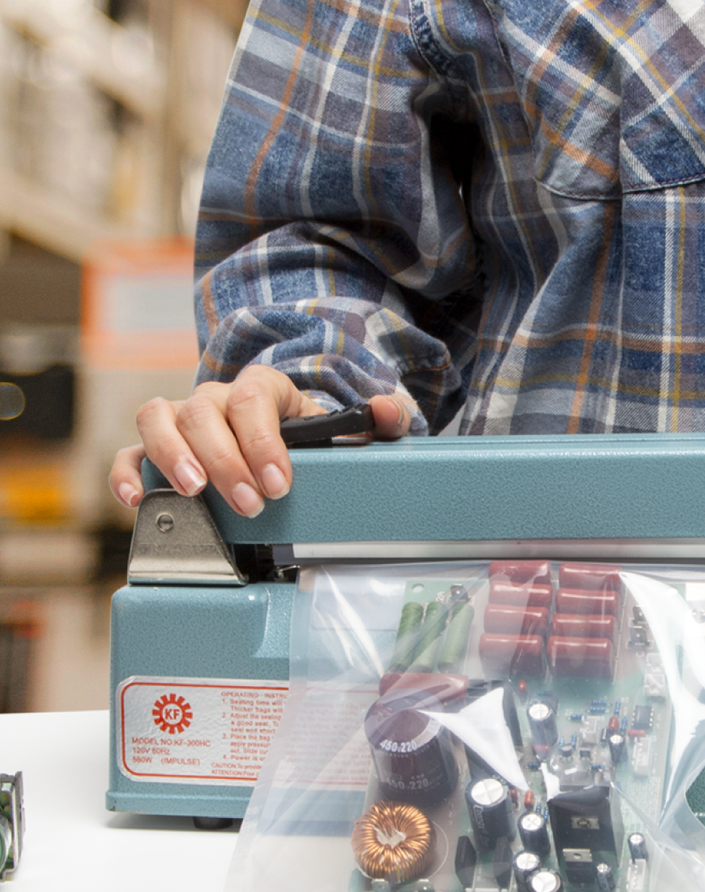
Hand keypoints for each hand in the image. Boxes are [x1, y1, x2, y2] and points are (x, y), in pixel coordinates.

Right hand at [108, 365, 408, 516]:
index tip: (280, 483)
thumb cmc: (310, 437)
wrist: (281, 443)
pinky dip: (127, 473)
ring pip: (157, 419)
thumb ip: (379, 419)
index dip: (262, 441)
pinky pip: (128, 452)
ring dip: (172, 456)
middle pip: (204, 413)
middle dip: (226, 462)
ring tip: (194, 492)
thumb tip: (389, 412)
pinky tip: (140, 500)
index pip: (253, 400)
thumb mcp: (351, 428)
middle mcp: (215, 398)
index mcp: (261, 387)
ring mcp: (181, 420)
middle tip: (251, 504)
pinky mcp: (157, 448)